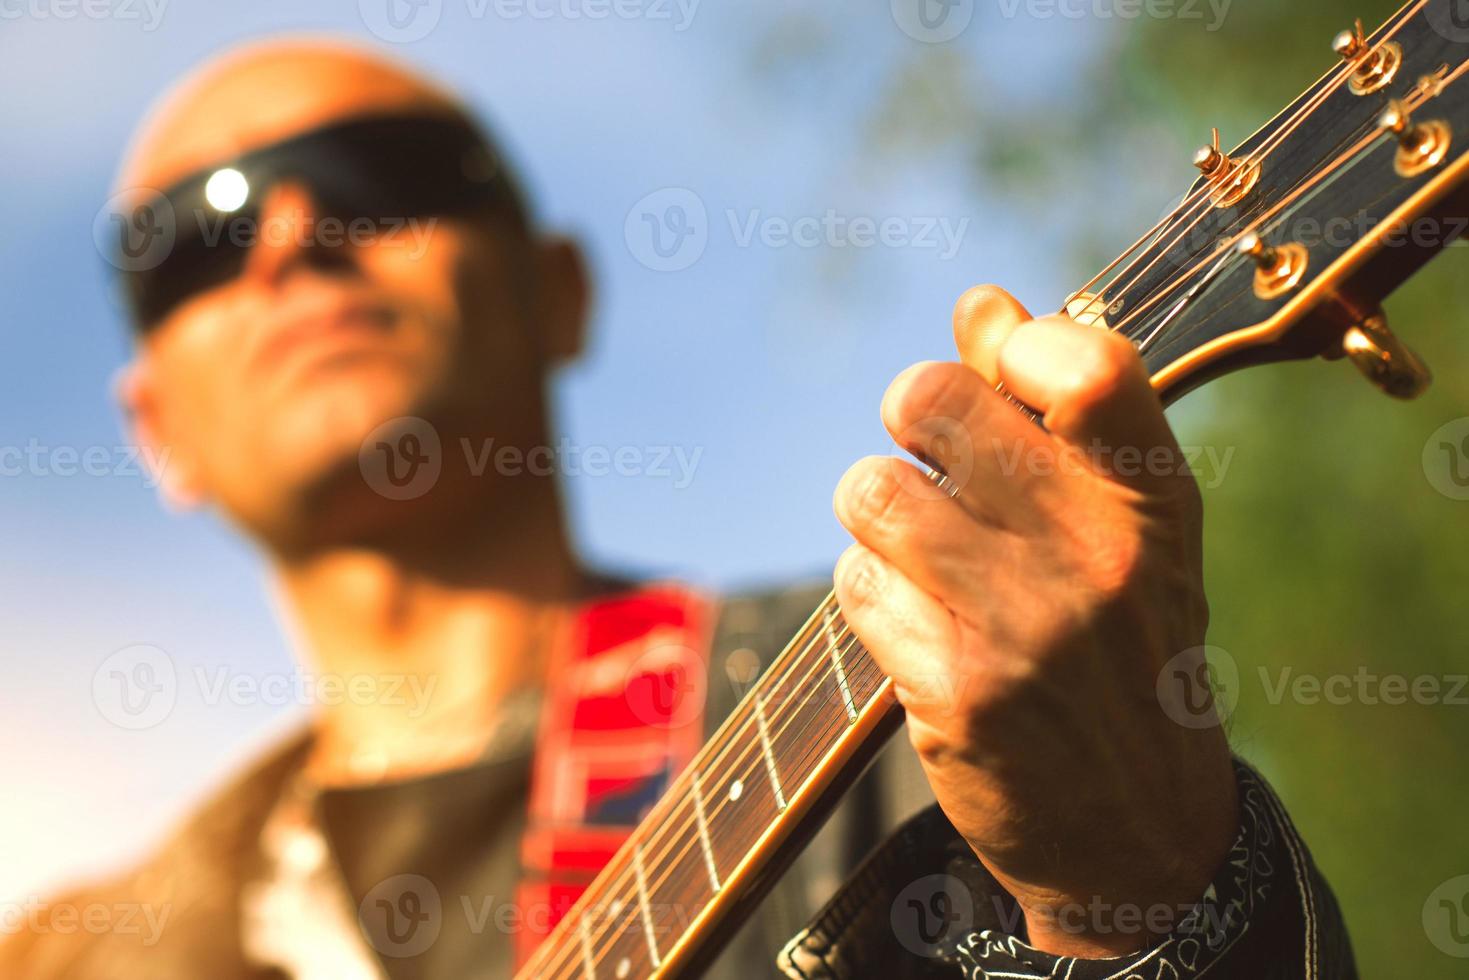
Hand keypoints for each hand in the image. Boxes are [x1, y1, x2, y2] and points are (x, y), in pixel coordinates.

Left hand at [832, 285, 1237, 957]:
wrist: (1139, 828)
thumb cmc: (1123, 646)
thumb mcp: (1128, 527)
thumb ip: (1057, 408)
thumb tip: (980, 302)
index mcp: (1154, 500)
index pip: (1080, 361)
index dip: (1012, 345)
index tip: (997, 377)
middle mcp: (1099, 557)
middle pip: (931, 403)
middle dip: (909, 417)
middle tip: (927, 455)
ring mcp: (1026, 628)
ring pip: (872, 492)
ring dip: (879, 514)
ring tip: (923, 550)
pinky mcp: (956, 693)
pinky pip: (857, 584)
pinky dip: (875, 595)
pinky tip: (922, 627)